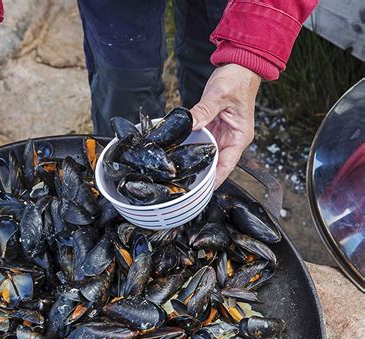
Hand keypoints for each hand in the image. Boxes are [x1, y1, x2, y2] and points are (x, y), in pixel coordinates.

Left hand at [190, 64, 260, 187]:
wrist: (239, 65)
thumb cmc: (237, 79)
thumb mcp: (219, 95)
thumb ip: (203, 111)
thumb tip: (189, 123)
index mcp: (240, 137)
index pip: (227, 166)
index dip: (215, 180)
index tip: (202, 191)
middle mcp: (232, 140)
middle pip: (216, 164)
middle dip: (202, 174)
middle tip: (183, 184)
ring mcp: (222, 135)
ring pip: (207, 155)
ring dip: (195, 163)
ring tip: (179, 174)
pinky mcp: (213, 129)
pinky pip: (202, 143)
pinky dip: (192, 148)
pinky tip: (179, 155)